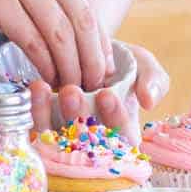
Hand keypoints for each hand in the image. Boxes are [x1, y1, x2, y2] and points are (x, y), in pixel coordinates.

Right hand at [0, 0, 109, 91]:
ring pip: (61, 31)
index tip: (100, 65)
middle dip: (92, 56)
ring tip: (72, 89)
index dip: (98, 36)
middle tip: (94, 85)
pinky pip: (32, 40)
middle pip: (81, 15)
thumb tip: (77, 32)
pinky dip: (44, 65)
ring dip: (71, 67)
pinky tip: (46, 80)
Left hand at [24, 40, 170, 139]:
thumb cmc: (121, 63)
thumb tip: (149, 101)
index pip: (122, 139)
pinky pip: (38, 128)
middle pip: (86, 143)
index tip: (108, 95)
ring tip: (54, 86)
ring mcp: (67, 137)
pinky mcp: (45, 127)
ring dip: (54, 115)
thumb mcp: (143, 65)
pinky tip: (37, 88)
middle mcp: (95, 141)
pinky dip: (36, 109)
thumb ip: (154, 80)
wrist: (87, 49)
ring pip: (58, 138)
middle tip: (73, 90)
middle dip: (80, 117)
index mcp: (123, 134)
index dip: (115, 120)